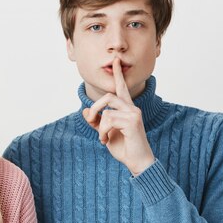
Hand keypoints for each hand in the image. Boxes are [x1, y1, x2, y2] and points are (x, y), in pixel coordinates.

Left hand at [82, 57, 154, 174]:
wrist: (137, 162)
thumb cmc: (124, 148)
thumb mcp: (105, 134)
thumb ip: (96, 122)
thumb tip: (85, 111)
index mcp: (127, 109)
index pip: (121, 88)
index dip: (117, 74)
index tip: (115, 60)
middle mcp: (132, 108)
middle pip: (108, 96)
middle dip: (94, 108)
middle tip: (90, 121)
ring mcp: (134, 114)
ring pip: (106, 111)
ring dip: (98, 126)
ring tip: (102, 138)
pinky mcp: (133, 122)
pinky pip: (108, 121)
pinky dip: (102, 132)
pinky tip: (105, 141)